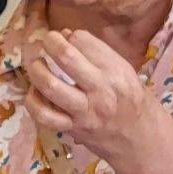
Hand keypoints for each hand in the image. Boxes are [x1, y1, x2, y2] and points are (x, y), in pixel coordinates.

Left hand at [23, 27, 172, 170]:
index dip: (70, 35)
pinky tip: (35, 92)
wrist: (139, 138)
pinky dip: (33, 101)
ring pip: (51, 86)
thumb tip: (65, 34)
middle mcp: (100, 90)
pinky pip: (44, 115)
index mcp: (115, 71)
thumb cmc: (129, 99)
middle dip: (51, 43)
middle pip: (67, 58)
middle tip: (47, 41)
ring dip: (37, 70)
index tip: (67, 38)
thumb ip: (96, 53)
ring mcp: (84, 111)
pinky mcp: (72, 128)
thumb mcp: (123, 70)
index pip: (83, 41)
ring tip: (37, 64)